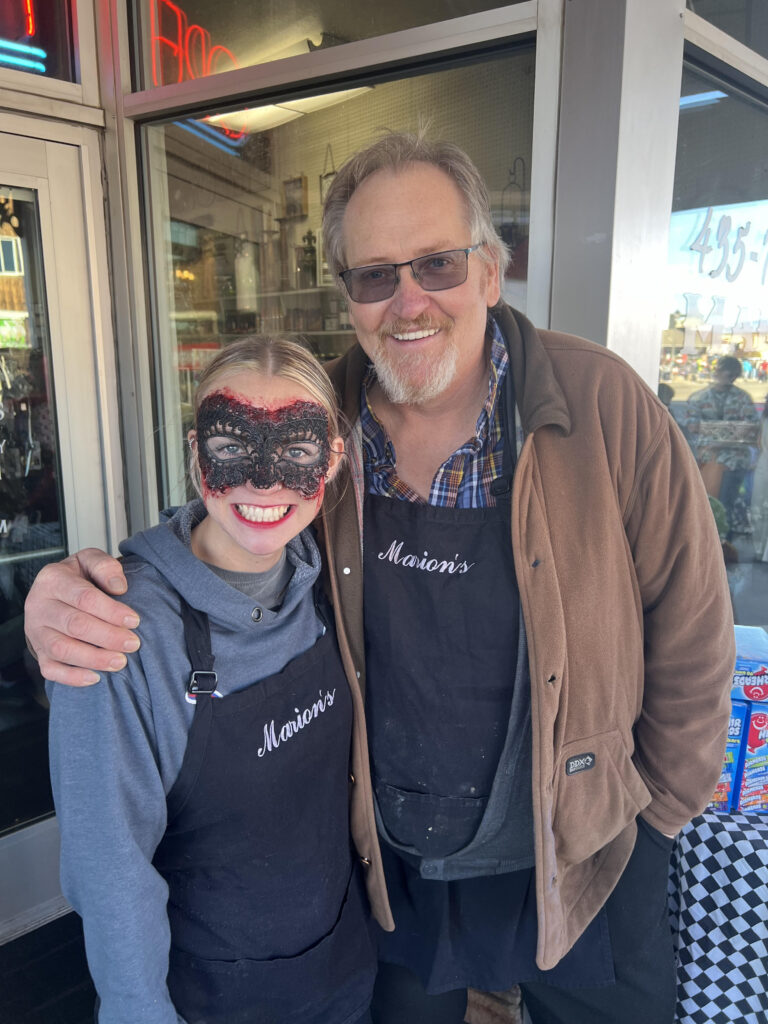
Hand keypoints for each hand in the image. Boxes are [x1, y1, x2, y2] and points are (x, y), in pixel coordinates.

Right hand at [24, 549, 139, 685]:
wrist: (55, 593)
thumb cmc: (79, 577)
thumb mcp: (90, 560)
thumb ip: (105, 566)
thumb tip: (119, 587)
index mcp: (52, 579)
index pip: (83, 597)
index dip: (111, 611)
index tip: (134, 620)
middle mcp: (39, 606)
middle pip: (74, 625)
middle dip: (107, 636)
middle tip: (133, 644)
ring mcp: (36, 631)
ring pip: (62, 649)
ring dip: (93, 658)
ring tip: (121, 662)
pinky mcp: (38, 652)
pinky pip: (50, 670)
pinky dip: (72, 677)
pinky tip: (96, 678)